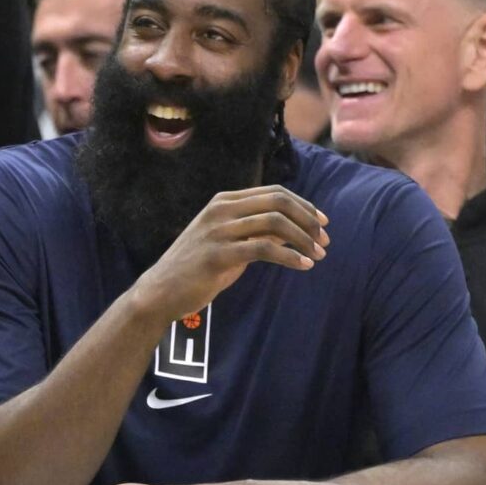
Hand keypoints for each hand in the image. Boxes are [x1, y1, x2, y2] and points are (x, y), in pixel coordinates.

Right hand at [135, 185, 328, 324]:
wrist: (160, 292)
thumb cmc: (196, 269)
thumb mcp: (227, 242)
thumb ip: (255, 231)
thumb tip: (293, 228)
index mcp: (223, 202)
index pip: (274, 192)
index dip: (304, 205)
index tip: (322, 223)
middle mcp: (221, 210)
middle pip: (278, 202)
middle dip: (308, 220)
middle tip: (324, 240)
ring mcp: (218, 231)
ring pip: (275, 223)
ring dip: (303, 239)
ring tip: (318, 255)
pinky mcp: (218, 254)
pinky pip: (264, 249)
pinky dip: (290, 257)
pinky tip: (303, 266)